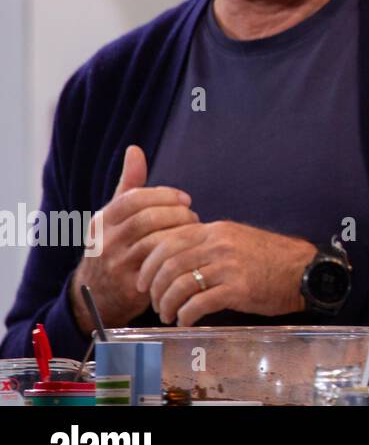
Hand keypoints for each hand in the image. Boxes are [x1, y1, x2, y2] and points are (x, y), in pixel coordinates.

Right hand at [70, 145, 196, 333]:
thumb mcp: (115, 216)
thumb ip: (129, 184)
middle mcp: (104, 241)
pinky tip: (190, 250)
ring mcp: (116, 265)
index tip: (185, 199)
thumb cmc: (115, 245)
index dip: (165, 195)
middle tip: (193, 216)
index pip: (135, 198)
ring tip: (194, 232)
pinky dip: (179, 254)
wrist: (98, 295)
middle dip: (177, 214)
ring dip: (181, 234)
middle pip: (147, 219)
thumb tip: (135, 149)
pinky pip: (160, 265)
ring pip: (155, 242)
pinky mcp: (131, 286)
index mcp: (102, 220)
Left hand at [135, 220, 316, 324]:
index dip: (149, 263)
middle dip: (154, 288)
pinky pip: (199, 303)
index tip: (143, 280)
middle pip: (169, 264)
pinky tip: (186, 321)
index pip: (168, 241)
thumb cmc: (271, 258)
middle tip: (154, 303)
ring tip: (168, 315)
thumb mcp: (237, 239)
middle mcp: (219, 245)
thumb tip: (177, 257)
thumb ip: (208, 244)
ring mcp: (228, 266)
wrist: (304, 270)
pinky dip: (186, 315)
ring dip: (167, 304)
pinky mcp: (238, 289)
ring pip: (180, 285)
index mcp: (216, 230)